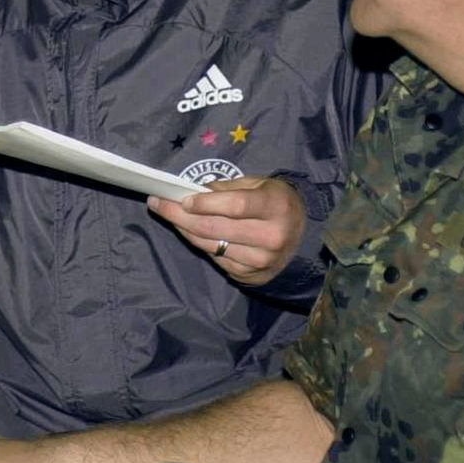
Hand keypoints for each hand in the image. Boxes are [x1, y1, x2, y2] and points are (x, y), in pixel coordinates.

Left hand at [149, 176, 305, 285]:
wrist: (306, 237)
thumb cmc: (277, 203)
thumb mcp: (259, 184)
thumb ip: (228, 188)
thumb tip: (193, 192)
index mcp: (275, 207)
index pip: (235, 206)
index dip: (205, 203)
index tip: (182, 199)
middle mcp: (271, 238)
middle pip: (216, 228)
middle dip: (180, 216)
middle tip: (157, 204)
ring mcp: (262, 262)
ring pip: (212, 246)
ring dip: (185, 231)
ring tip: (168, 216)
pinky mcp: (253, 277)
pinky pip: (218, 260)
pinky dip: (202, 245)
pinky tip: (192, 232)